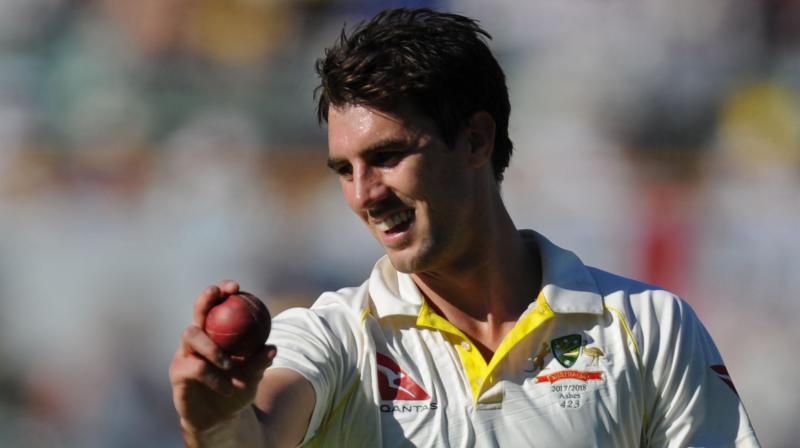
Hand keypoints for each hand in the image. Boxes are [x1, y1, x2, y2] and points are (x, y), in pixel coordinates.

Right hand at [169, 280, 276, 433]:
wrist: (221, 419)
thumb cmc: (238, 389)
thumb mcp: (254, 375)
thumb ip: (260, 361)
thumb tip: (273, 348)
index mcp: (216, 333)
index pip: (217, 305)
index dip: (222, 291)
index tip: (236, 286)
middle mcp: (198, 339)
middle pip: (198, 312)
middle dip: (206, 299)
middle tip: (219, 295)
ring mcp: (186, 353)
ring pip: (191, 335)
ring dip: (212, 346)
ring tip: (229, 364)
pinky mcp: (178, 372)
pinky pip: (194, 367)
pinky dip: (213, 377)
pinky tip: (226, 387)